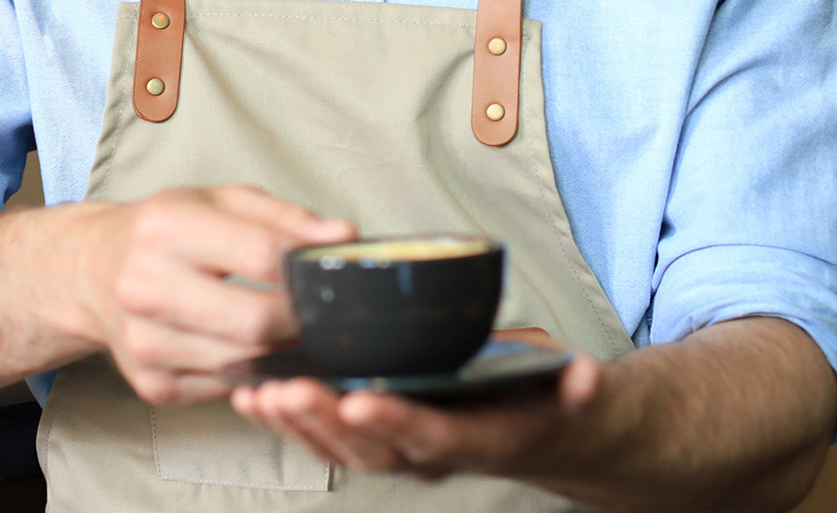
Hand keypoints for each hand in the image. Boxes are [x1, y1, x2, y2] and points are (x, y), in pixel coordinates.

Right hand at [83, 186, 353, 405]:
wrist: (93, 271)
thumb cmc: (168, 230)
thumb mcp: (221, 200)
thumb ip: (286, 217)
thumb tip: (343, 237)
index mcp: (165, 226)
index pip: (261, 255)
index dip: (307, 269)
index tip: (330, 274)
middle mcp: (144, 285)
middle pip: (254, 322)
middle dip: (300, 321)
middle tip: (322, 313)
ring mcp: (144, 342)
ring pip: (245, 361)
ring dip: (281, 350)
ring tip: (293, 328)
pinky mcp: (151, 384)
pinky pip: (226, 386)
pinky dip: (252, 371)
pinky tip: (255, 348)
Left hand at [230, 354, 605, 480]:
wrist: (548, 431)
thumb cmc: (552, 395)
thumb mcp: (575, 385)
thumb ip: (577, 384)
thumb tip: (583, 383)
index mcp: (483, 436)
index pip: (436, 434)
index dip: (397, 421)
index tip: (361, 399)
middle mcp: (436, 453)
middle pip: (375, 447)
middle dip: (328, 420)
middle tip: (288, 388)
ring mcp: (404, 451)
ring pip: (343, 448)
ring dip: (298, 424)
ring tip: (260, 393)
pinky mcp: (378, 440)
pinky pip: (328, 439)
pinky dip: (288, 422)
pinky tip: (253, 397)